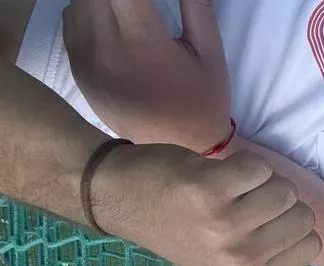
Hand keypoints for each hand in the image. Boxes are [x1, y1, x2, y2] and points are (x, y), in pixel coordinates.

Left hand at [63, 0, 231, 152]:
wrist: (179, 151)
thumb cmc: (201, 102)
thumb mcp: (210, 54)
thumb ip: (197, 7)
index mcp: (142, 42)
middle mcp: (105, 47)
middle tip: (144, 7)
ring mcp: (85, 59)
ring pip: (81, 0)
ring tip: (130, 9)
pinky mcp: (77, 68)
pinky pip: (72, 19)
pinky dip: (90, 10)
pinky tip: (114, 19)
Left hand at [89, 143, 321, 265]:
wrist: (124, 200)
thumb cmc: (180, 238)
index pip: (311, 244)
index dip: (288, 228)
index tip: (257, 227)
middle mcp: (239, 258)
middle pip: (303, 215)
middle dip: (279, 204)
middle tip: (243, 206)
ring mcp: (223, 224)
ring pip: (285, 189)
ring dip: (263, 181)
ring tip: (233, 190)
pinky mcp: (209, 189)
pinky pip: (259, 168)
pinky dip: (244, 165)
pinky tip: (221, 174)